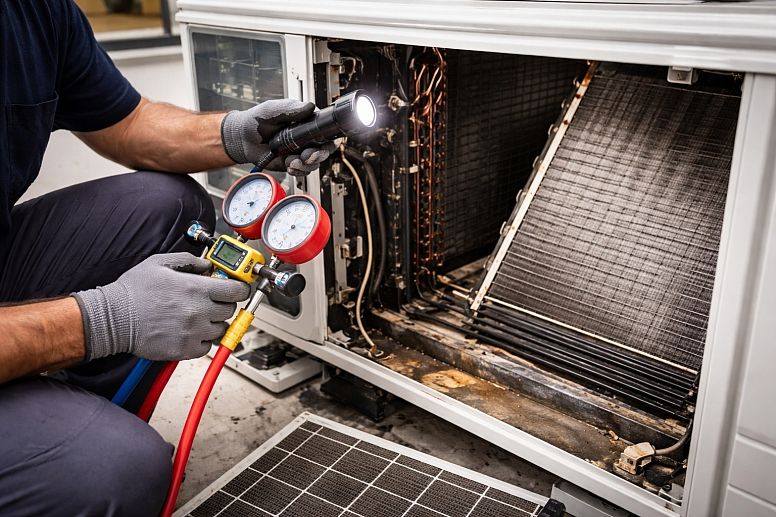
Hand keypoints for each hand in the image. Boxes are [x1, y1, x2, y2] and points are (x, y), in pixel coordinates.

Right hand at [73, 253, 249, 360]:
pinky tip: (190, 331)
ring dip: (214, 322)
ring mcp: (193, 333)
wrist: (112, 319)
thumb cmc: (133, 291)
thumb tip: (208, 265)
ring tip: (196, 316)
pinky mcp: (184, 350)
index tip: (237, 288)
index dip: (239, 288)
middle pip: (230, 310)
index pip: (236, 291)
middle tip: (211, 300)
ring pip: (221, 329)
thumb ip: (189, 261)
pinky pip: (207, 347)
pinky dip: (203, 340)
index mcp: (196, 289)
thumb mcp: (160, 263)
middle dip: (224, 303)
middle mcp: (198, 312)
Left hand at [221, 98, 334, 175]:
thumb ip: (291, 109)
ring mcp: (299, 153)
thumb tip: (310, 106)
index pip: (325, 133)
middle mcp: (305, 140)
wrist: (242, 138)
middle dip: (318, 156)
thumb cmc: (257, 120)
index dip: (328, 140)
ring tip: (292, 161)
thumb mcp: (273, 110)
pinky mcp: (291, 164)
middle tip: (306, 155)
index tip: (322, 144)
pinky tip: (289, 165)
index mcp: (305, 124)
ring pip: (314, 164)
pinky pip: (302, 172)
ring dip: (306, 165)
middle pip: (324, 151)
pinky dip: (298, 171)